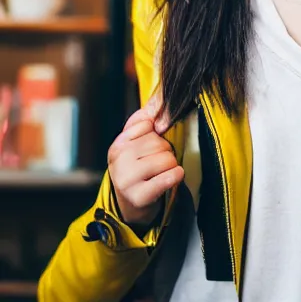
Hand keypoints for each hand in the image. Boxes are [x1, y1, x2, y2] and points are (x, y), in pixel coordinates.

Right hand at [108, 94, 183, 225]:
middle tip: (158, 164)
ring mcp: (127, 179)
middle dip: (166, 151)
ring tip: (162, 173)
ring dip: (172, 165)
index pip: (148, 124)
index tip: (151, 147)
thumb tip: (159, 99)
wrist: (131, 206)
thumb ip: (143, 120)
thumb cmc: (138, 170)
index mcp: (117, 145)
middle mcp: (118, 160)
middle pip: (159, 142)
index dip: (157, 134)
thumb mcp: (135, 145)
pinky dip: (176, 176)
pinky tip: (172, 178)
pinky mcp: (139, 196)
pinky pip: (170, 177)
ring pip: (167, 158)